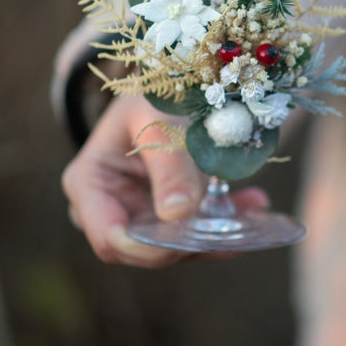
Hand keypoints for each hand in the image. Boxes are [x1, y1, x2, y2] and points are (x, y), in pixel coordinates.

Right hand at [61, 94, 268, 267]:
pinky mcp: (169, 223)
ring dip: (217, 234)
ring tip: (255, 205)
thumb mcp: (158, 119)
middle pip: (143, 249)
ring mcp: (139, 220)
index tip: (184, 238)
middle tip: (233, 225)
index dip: (142, 247)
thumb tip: (179, 214)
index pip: (107, 234)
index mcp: (89, 182)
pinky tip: (256, 203)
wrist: (167, 95)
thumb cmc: (151, 100)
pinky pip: (196, 236)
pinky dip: (226, 225)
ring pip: (176, 247)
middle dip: (189, 242)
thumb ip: (168, 163)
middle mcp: (110, 209)